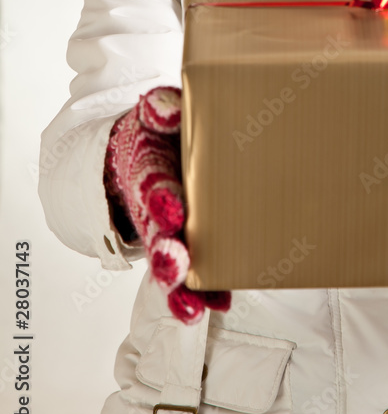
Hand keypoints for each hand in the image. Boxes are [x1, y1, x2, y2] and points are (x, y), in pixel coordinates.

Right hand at [104, 87, 230, 323]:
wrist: (142, 152)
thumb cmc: (158, 133)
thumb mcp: (155, 113)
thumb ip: (160, 107)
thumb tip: (166, 108)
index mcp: (149, 169)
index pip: (150, 182)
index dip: (158, 194)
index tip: (169, 204)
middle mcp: (154, 207)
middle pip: (157, 233)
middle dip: (165, 250)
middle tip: (175, 262)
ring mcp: (166, 231)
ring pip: (169, 262)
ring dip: (179, 282)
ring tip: (189, 306)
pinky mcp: (184, 244)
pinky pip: (193, 272)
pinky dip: (203, 291)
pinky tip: (218, 303)